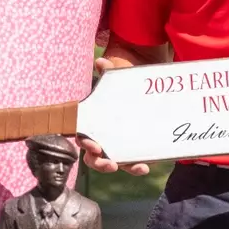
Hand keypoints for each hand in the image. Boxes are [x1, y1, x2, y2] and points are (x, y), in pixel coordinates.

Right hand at [78, 58, 151, 175]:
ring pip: (114, 162)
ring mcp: (118, 145)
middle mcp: (103, 138)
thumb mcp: (116, 79)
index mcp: (93, 124)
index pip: (84, 138)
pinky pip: (131, 162)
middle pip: (95, 158)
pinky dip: (136, 166)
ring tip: (136, 167)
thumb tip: (102, 62)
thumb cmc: (122, 87)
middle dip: (101, 163)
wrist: (141, 89)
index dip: (86, 144)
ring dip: (123, 167)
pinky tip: (145, 165)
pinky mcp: (133, 148)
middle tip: (111, 163)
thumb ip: (109, 72)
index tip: (95, 145)